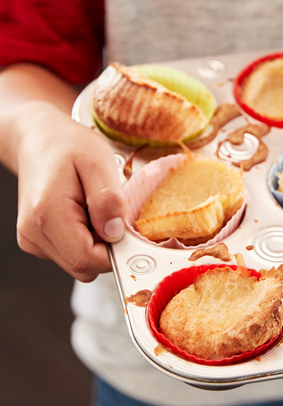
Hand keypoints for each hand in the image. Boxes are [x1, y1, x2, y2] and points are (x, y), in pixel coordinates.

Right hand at [15, 102, 125, 281]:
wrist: (39, 139)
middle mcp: (34, 233)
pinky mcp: (37, 241)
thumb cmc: (69, 146)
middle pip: (84, 266)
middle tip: (110, 212)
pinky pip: (71, 254)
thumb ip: (108, 199)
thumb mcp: (98, 162)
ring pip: (79, 263)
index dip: (116, 250)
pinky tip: (84, 213)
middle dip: (107, 247)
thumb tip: (115, 233)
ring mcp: (33, 240)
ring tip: (94, 208)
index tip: (126, 228)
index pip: (87, 259)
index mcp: (47, 215)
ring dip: (97, 243)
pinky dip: (86, 240)